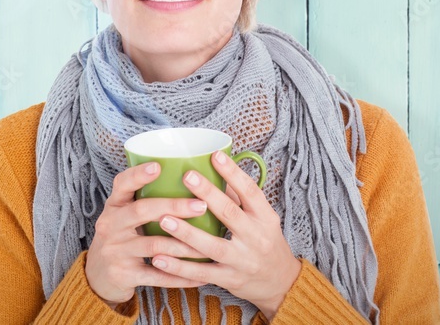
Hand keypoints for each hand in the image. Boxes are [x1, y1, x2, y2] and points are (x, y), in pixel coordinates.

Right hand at [84, 161, 209, 307]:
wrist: (98, 276)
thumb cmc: (121, 238)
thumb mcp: (123, 216)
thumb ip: (144, 201)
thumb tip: (188, 181)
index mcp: (113, 206)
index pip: (122, 184)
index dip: (138, 175)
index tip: (158, 166)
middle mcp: (110, 225)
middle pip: (141, 211)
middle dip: (174, 207)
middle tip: (201, 205)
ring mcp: (115, 251)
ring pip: (154, 245)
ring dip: (183, 245)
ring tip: (207, 243)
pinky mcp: (123, 274)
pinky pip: (157, 276)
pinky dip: (181, 277)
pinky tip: (202, 276)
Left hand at [149, 150, 301, 319]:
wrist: (281, 283)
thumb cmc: (266, 242)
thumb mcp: (262, 219)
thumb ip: (240, 197)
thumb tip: (216, 167)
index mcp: (265, 218)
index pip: (251, 191)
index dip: (233, 173)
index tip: (215, 155)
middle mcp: (255, 238)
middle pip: (230, 213)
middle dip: (208, 194)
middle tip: (187, 176)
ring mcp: (242, 261)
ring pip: (212, 246)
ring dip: (187, 233)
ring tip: (164, 219)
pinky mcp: (229, 279)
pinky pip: (201, 274)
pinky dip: (179, 268)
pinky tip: (158, 259)